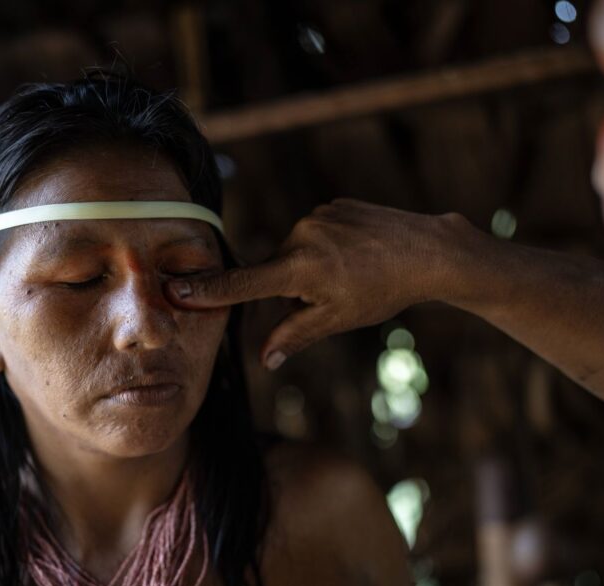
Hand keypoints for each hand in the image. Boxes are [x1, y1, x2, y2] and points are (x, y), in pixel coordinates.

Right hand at [166, 199, 482, 369]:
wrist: (428, 250)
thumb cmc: (382, 290)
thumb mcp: (336, 321)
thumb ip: (294, 337)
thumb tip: (265, 361)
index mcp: (299, 268)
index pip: (242, 284)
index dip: (208, 290)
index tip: (176, 289)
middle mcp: (301, 235)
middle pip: (275, 272)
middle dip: (290, 290)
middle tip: (331, 299)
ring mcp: (317, 216)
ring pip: (296, 253)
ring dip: (310, 269)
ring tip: (350, 275)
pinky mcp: (332, 205)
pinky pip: (315, 233)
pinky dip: (327, 248)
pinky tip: (357, 255)